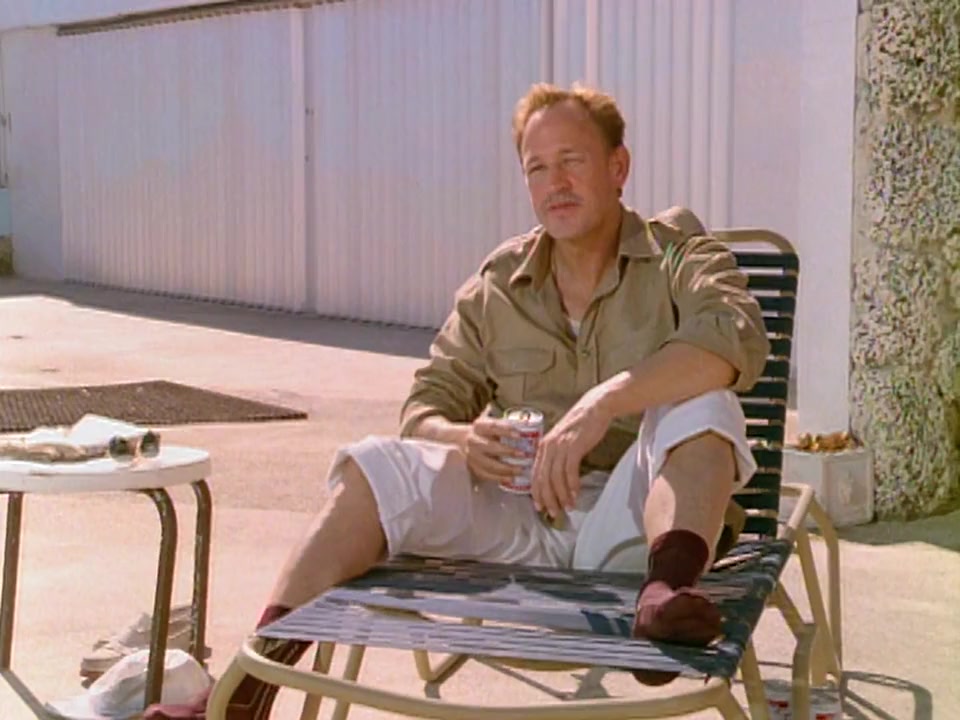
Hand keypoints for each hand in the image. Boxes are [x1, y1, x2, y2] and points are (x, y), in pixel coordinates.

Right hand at [459, 416, 528, 484]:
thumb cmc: (483, 432)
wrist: (459, 440)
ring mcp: (471, 456)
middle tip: (524, 454)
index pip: (493, 426)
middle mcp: (473, 440)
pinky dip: (499, 478)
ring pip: (489, 464)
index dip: (506, 430)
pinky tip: (511, 478)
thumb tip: (530, 426)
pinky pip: (486, 475)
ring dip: (506, 468)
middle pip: (490, 446)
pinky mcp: (472, 468)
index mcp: (479, 426)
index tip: (519, 434)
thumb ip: (505, 424)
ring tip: (520, 470)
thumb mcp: (489, 423)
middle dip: (508, 451)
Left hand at [532, 388, 612, 518]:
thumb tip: (556, 477)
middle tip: (553, 513)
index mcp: (543, 445)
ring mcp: (560, 446)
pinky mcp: (574, 446)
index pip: (535, 474)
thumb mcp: (562, 440)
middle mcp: (548, 446)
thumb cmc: (580, 425)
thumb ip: (556, 455)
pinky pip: (570, 471)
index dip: (537, 492)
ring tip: (568, 507)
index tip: (540, 506)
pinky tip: (575, 494)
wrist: (595, 408)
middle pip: (543, 478)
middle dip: (548, 498)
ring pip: (556, 477)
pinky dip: (572, 485)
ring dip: (562, 495)